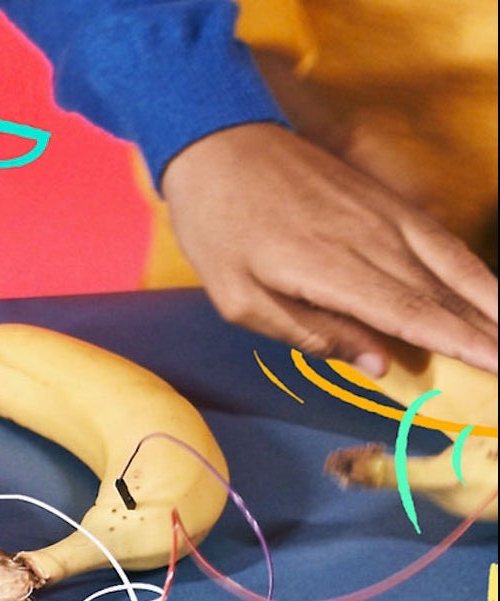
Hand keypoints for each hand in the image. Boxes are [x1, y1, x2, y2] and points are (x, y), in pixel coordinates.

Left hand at [160, 123, 498, 375]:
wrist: (218, 145)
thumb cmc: (219, 229)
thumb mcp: (240, 299)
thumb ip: (310, 333)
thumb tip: (376, 363)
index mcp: (330, 269)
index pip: (410, 312)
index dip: (458, 343)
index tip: (496, 366)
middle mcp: (369, 237)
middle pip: (441, 291)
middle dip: (487, 328)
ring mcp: (381, 212)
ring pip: (451, 261)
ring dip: (490, 297)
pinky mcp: (382, 198)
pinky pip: (437, 236)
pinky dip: (469, 264)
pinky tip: (485, 286)